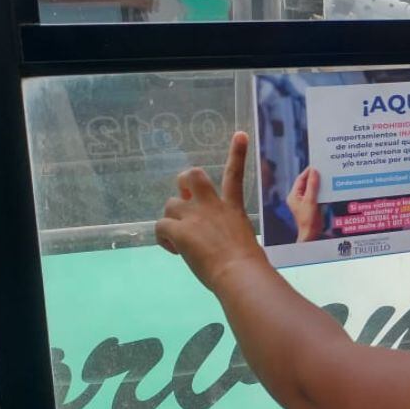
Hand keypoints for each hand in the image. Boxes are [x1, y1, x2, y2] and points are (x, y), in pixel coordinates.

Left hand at [157, 132, 268, 292]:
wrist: (239, 274)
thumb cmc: (249, 266)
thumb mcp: (245, 242)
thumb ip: (232, 235)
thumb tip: (226, 248)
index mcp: (233, 209)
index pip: (234, 175)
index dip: (237, 153)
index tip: (239, 134)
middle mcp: (212, 206)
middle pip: (192, 177)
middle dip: (184, 183)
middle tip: (184, 197)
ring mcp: (194, 217)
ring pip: (170, 205)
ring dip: (172, 220)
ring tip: (179, 240)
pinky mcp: (179, 231)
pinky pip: (160, 227)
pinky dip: (163, 239)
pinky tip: (174, 251)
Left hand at [286, 168, 322, 241]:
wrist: (311, 234)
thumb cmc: (307, 220)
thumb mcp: (310, 201)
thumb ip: (312, 186)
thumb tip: (314, 172)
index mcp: (294, 195)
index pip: (301, 179)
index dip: (308, 172)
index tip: (316, 166)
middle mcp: (298, 197)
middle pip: (307, 183)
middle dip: (315, 177)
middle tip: (324, 170)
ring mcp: (305, 201)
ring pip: (313, 188)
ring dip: (320, 184)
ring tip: (327, 178)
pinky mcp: (312, 205)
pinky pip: (317, 194)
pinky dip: (322, 190)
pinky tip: (328, 188)